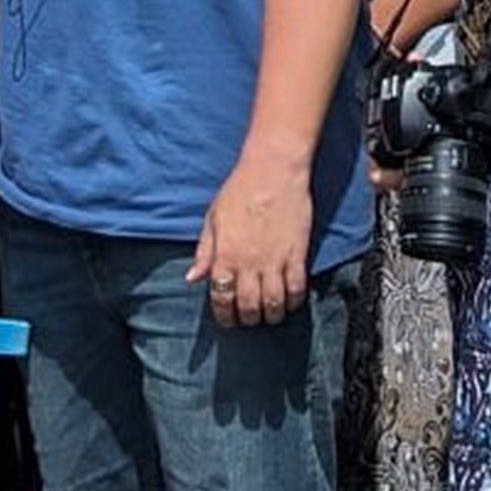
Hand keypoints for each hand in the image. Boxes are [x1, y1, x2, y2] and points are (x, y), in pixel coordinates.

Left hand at [186, 154, 308, 327]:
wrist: (273, 170)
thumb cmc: (240, 189)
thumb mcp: (213, 218)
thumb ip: (204, 251)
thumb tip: (193, 277)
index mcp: (225, 255)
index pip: (222, 297)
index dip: (224, 314)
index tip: (227, 319)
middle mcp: (249, 263)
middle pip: (249, 306)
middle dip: (248, 319)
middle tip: (249, 319)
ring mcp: (274, 260)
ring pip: (273, 303)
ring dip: (271, 314)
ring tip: (270, 314)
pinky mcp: (297, 254)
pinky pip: (297, 288)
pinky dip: (294, 300)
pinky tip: (290, 301)